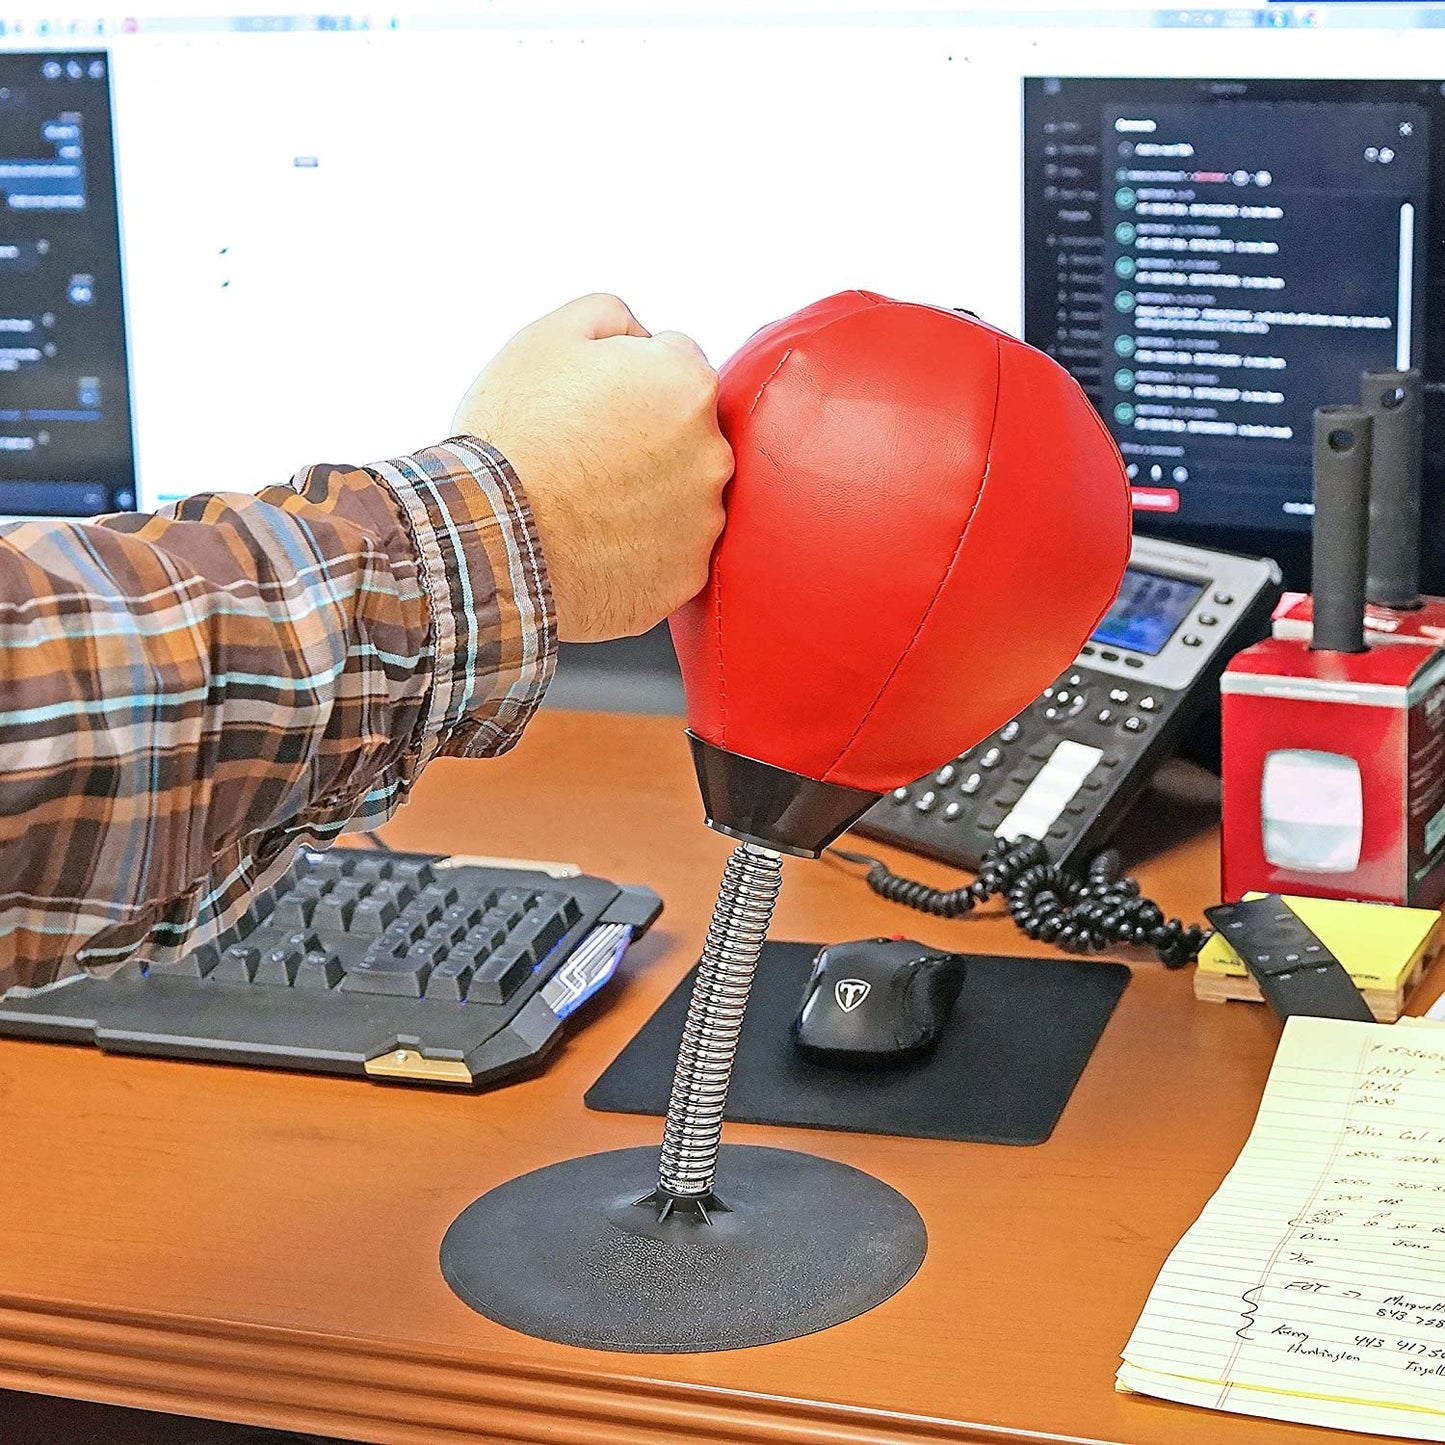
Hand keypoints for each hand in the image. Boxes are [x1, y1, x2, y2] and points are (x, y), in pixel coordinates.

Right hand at [453, 294, 732, 642]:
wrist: (488, 538)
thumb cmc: (513, 436)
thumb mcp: (549, 337)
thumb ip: (612, 316)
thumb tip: (640, 336)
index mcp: (688, 385)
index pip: (675, 363)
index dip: (627, 379)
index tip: (590, 404)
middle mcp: (712, 455)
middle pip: (686, 433)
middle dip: (647, 437)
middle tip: (583, 454)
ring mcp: (702, 523)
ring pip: (681, 497)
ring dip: (647, 495)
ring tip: (585, 503)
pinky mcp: (684, 579)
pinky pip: (668, 554)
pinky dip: (640, 550)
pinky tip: (594, 542)